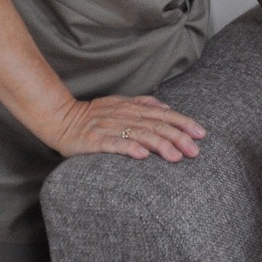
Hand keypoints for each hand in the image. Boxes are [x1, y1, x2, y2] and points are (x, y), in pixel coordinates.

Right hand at [52, 95, 203, 160]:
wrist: (60, 118)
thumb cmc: (92, 114)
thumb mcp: (119, 104)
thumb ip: (143, 104)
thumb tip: (166, 107)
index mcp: (132, 108)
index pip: (164, 115)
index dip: (184, 123)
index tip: (201, 133)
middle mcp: (124, 116)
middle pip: (156, 126)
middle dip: (178, 138)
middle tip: (195, 151)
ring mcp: (110, 127)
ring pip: (140, 135)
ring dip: (160, 145)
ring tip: (176, 157)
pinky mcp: (95, 140)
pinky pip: (114, 144)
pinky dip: (129, 148)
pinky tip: (142, 155)